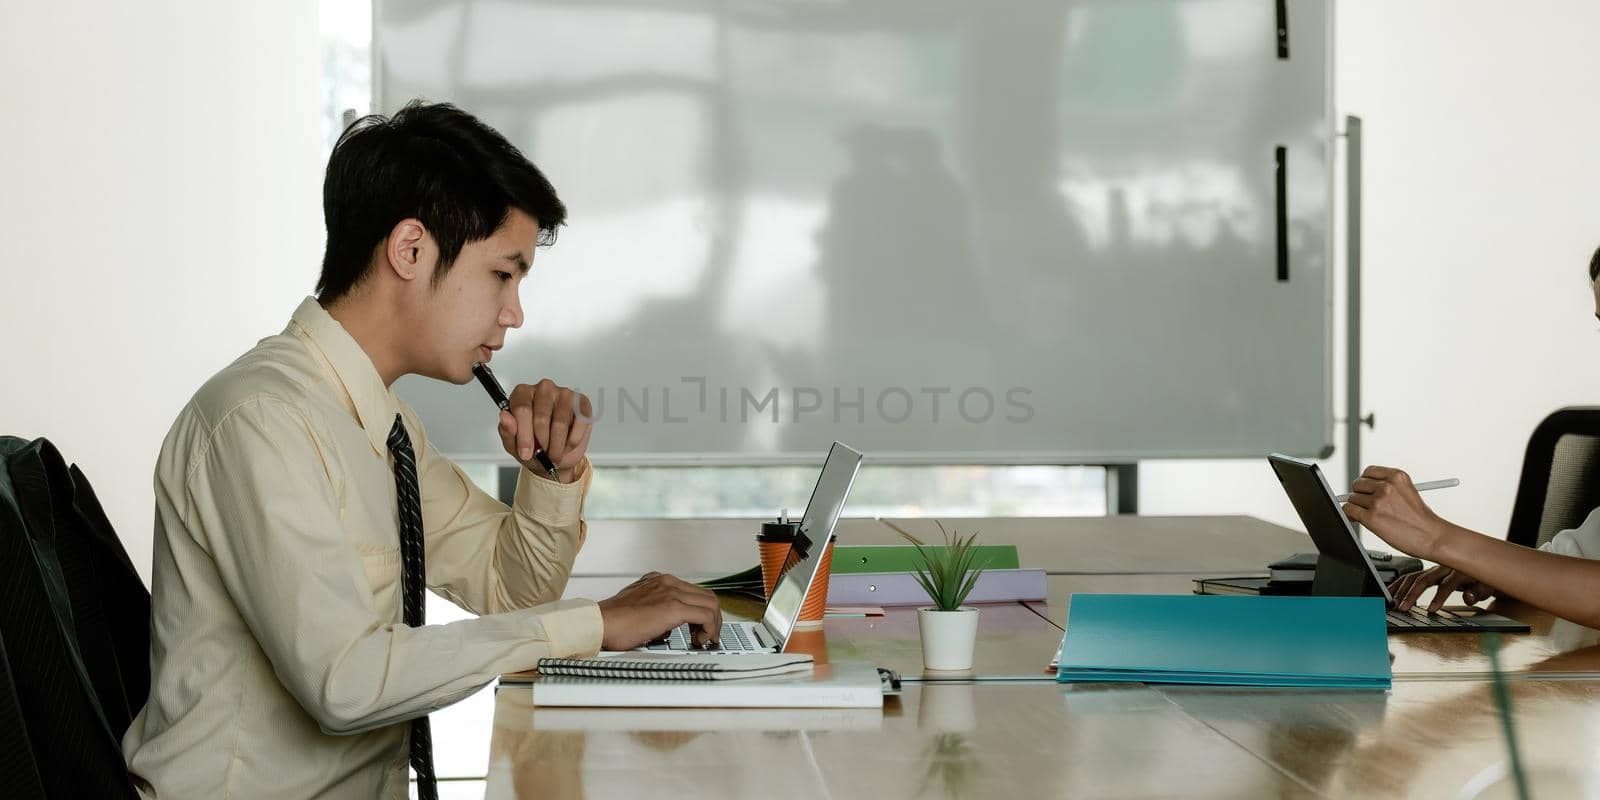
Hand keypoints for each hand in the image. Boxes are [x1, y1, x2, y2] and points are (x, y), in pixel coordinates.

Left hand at [495, 378, 592, 482]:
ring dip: (557, 445)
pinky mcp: (581, 402)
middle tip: (543, 456)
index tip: (526, 453)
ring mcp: (564, 393)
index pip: (522, 409)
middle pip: (541, 417)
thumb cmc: (532, 446)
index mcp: (522, 393)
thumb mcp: (513, 445)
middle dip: (542, 443)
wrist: (554, 457)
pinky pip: (580, 423)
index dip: (524, 434)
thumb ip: (507, 431)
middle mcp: (543, 388)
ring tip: (554, 454)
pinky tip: (567, 445)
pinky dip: (573, 441)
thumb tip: (505, 417)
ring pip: (560, 422)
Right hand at [596, 572, 723, 649]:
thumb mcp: (637, 608)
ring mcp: (670, 591)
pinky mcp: (672, 606)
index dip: (701, 611)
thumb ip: (655, 610)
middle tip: (706, 636)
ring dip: (712, 624)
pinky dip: (709, 629)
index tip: (700, 627)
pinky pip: (705, 614)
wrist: (598, 624)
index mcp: (658, 580)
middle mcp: (667, 581)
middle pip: (707, 595)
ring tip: (702, 640)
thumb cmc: (612, 622)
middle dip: (712, 618)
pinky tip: (699, 640)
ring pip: (710, 603)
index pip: (693, 591)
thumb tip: (668, 626)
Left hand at [1340, 466, 1451, 559]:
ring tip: (1373, 516)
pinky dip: (1350, 516)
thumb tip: (1361, 488)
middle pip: (1358, 484)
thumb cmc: (1420, 519)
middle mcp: (1387, 485)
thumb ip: (1387, 486)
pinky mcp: (1371, 517)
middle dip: (1361, 495)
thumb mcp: (1407, 492)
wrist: (1432, 537)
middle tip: (1369, 506)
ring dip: (1358, 508)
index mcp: (1397, 476)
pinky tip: (1359, 520)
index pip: (1369, 471)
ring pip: (1352, 499)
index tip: (1368, 491)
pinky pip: (1348, 510)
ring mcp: (1379, 501)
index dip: (1366, 482)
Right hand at [1388, 564, 1499, 613]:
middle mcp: (1444, 568)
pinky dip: (1399, 584)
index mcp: (1459, 572)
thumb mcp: (1488, 587)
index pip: (1447, 584)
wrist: (1484, 569)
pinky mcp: (1428, 572)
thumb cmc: (1485, 580)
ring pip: (1414, 576)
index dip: (1439, 597)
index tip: (1431, 610)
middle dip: (1411, 593)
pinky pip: (1410, 576)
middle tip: (1402, 607)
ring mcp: (1434, 569)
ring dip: (1401, 589)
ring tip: (1391, 601)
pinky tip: (1390, 591)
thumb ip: (1479, 593)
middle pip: (1424, 579)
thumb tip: (1468, 597)